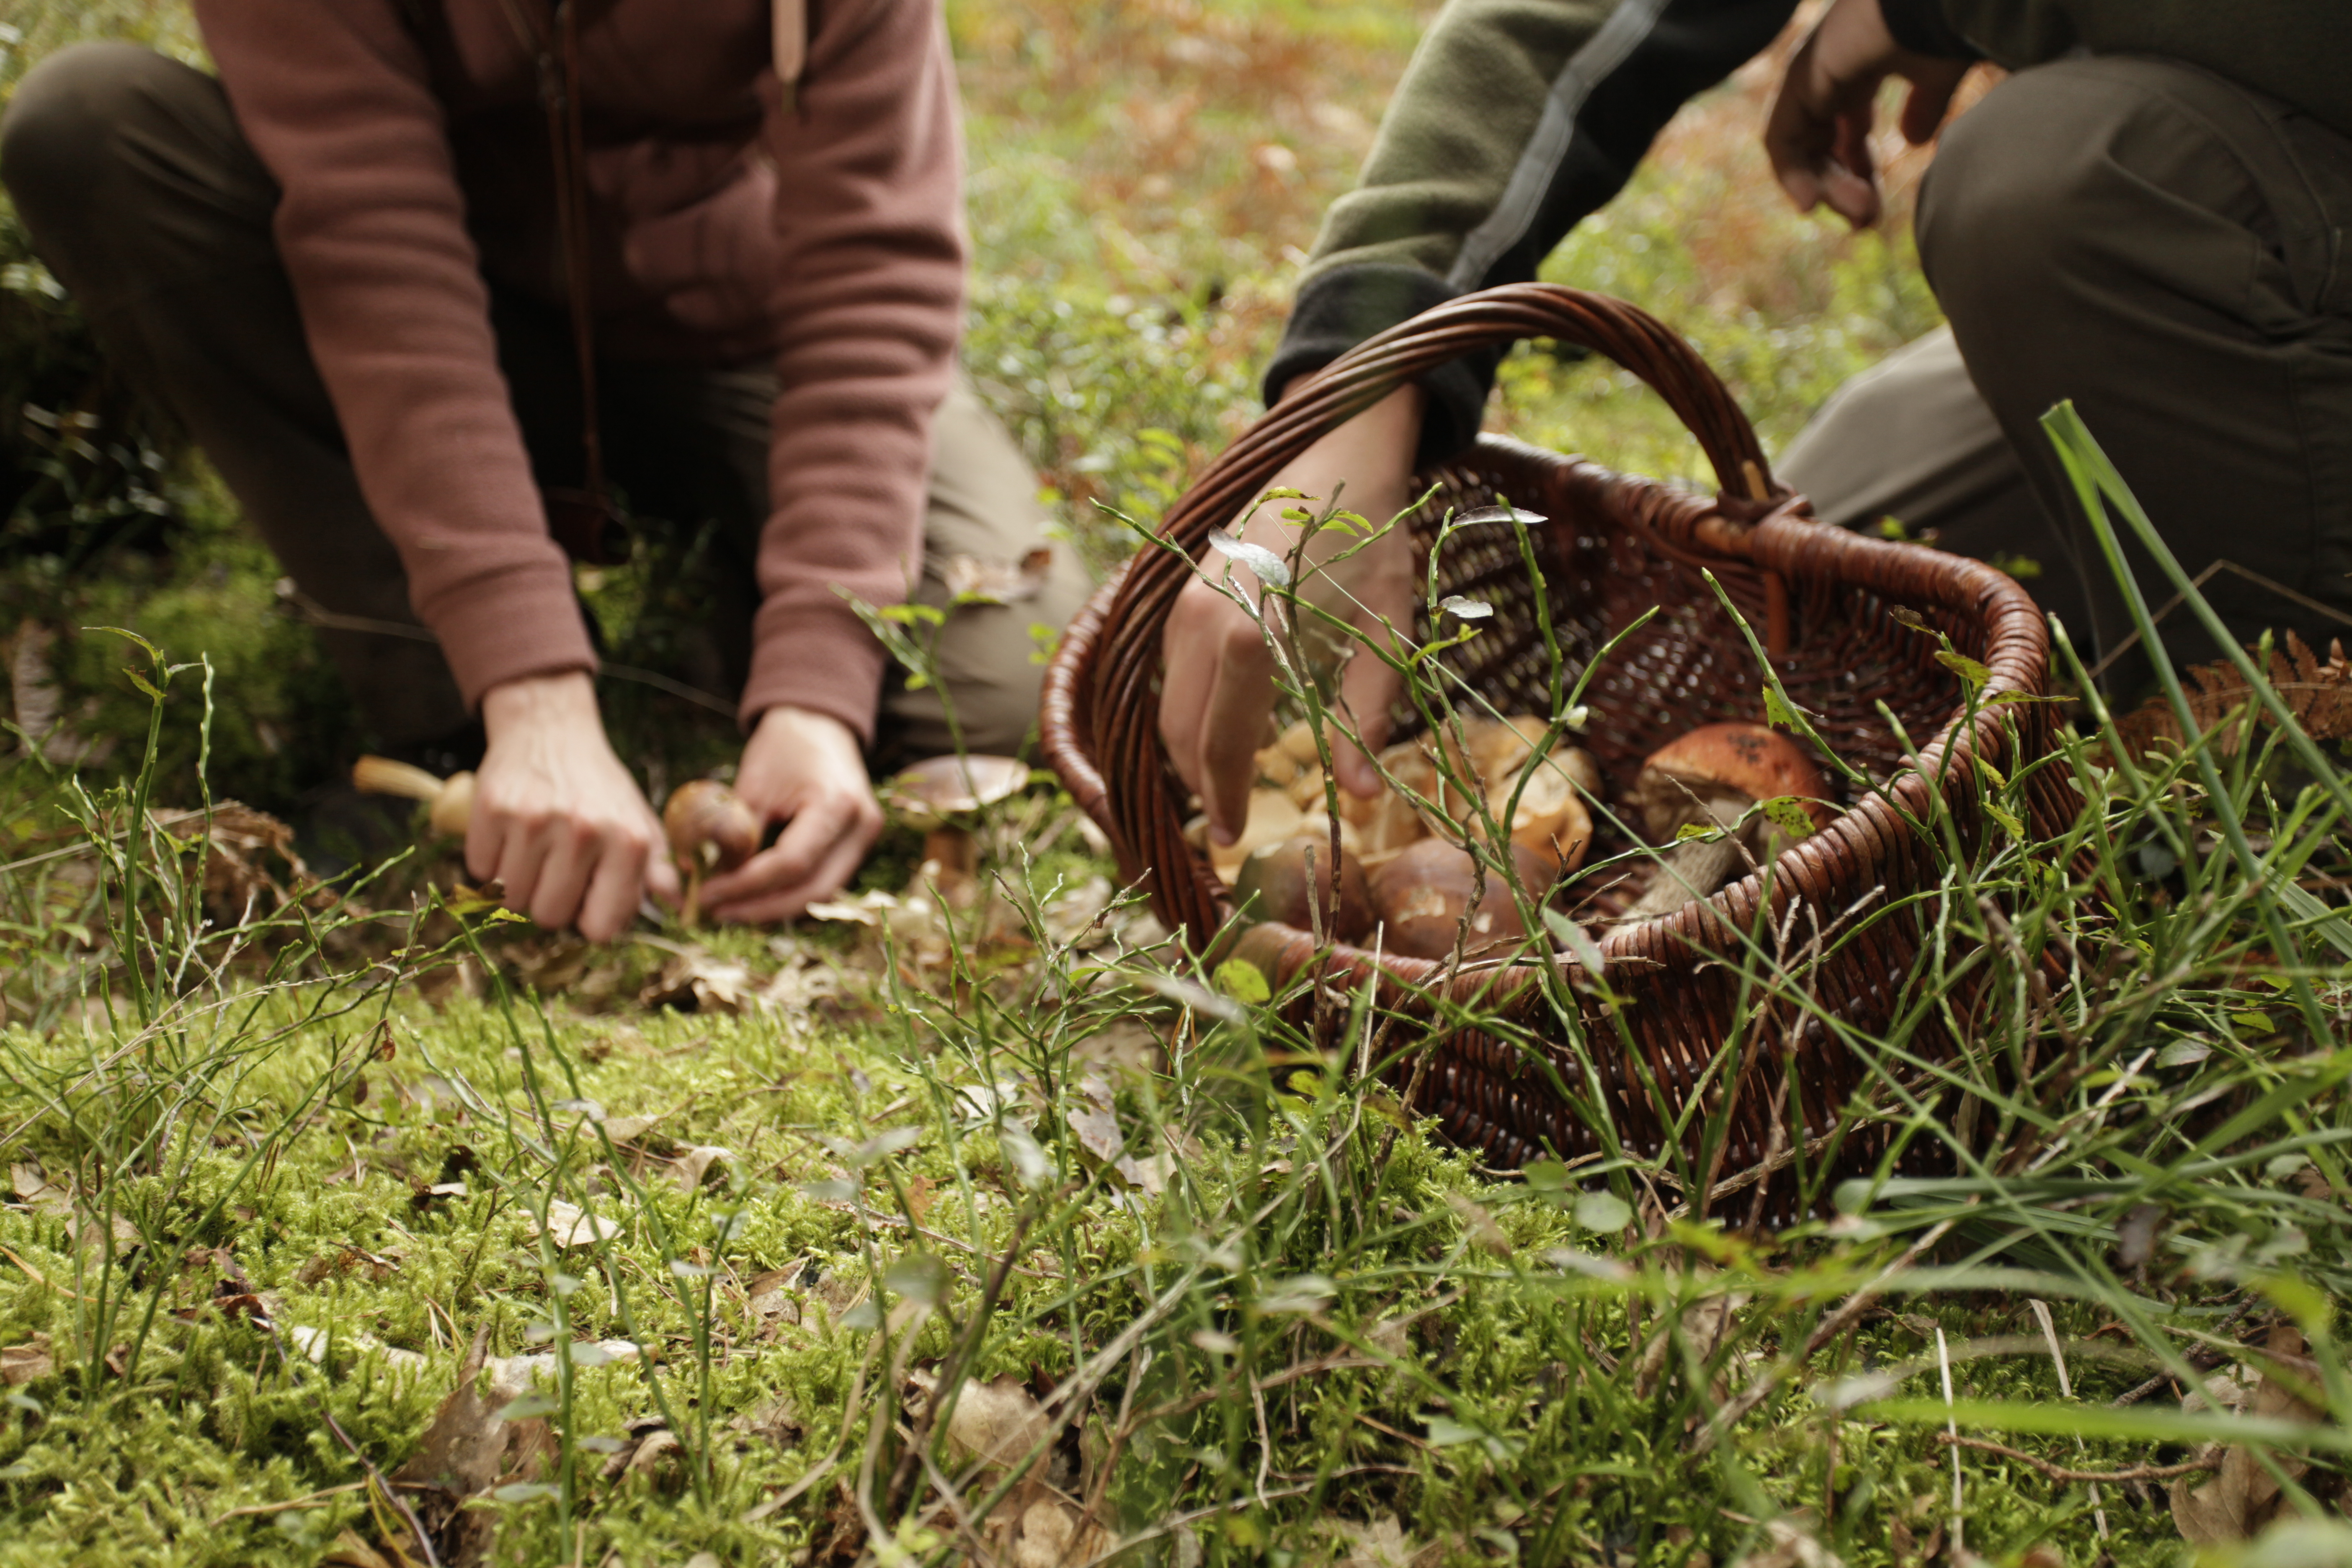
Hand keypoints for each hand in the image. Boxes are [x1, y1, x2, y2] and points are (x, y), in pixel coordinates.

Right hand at [470, 671, 678, 940]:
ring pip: (512, 898)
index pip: (601, 928)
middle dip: (551, 902)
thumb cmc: (598, 787)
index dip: (590, 920)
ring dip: (519, 884)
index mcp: (629, 842)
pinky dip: (491, 861)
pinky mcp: (493, 809)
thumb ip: (657, 868)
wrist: (551, 729)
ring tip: (535, 851)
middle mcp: (584, 831)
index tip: (586, 901)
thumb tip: (676, 904)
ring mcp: (535, 820)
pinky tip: (511, 835)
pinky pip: (481, 871)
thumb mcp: (639, 821)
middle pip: (550, 916)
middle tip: (557, 871)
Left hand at [700, 704, 882, 922]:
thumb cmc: (783, 746)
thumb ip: (735, 835)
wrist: (819, 723)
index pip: (792, 863)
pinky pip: (823, 880)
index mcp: (836, 803)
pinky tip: (755, 896)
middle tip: (717, 912)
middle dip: (762, 908)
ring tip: (732, 908)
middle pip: (813, 890)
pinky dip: (788, 892)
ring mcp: (864, 838)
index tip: (706, 894)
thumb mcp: (752, 785)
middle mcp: (861, 826)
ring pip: (821, 893)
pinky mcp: (856, 845)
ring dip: (775, 906)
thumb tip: (705, 881)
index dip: (746, 886)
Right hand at [1160, 382, 1423, 844]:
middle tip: (1228, 829)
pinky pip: (1167, 672)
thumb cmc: (1372, 539)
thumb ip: (1366, 715)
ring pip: (1167, 704)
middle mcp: (1201, 620)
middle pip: (1181, 730)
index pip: (1221, 740)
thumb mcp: (1386, 631)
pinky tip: (1214, 733)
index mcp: (1250, 632)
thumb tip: (1367, 798)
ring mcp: (1182, 604)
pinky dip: (1184, 712)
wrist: (1338, 448)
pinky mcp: (1180, 593)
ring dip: (1189, 753)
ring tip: (1222, 789)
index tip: (1232, 841)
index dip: (1224, 797)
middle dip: (1200, 786)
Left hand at [1763, 0, 1971, 226]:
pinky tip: (1811, 203)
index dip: (1859, 173)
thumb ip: (1924, 106)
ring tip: (1858, 216)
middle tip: (1865, 223)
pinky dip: (1792, 173)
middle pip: (1822, 144)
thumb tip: (1914, 142)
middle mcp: (1830, 68)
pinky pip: (1781, 138)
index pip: (1846, 129)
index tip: (1873, 211)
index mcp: (1862, 64)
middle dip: (1842, 187)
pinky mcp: (1800, 79)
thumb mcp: (1938, 76)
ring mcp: (1811, 72)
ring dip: (1827, 188)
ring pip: (1803, 147)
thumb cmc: (1947, 26)